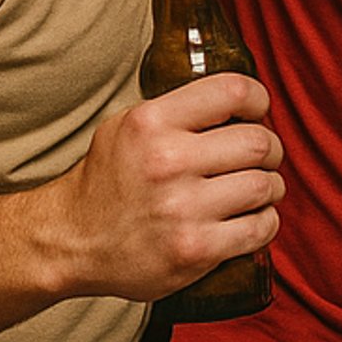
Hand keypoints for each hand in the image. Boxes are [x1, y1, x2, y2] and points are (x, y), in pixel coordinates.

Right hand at [54, 75, 283, 301]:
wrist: (70, 242)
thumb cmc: (108, 179)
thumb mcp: (127, 125)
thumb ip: (178, 108)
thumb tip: (240, 99)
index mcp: (151, 122)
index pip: (233, 91)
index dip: (257, 100)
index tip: (257, 111)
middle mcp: (168, 162)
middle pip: (258, 142)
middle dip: (270, 149)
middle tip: (263, 157)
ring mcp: (183, 209)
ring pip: (265, 185)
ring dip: (271, 186)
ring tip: (259, 189)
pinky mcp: (195, 250)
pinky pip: (260, 228)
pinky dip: (266, 222)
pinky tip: (252, 218)